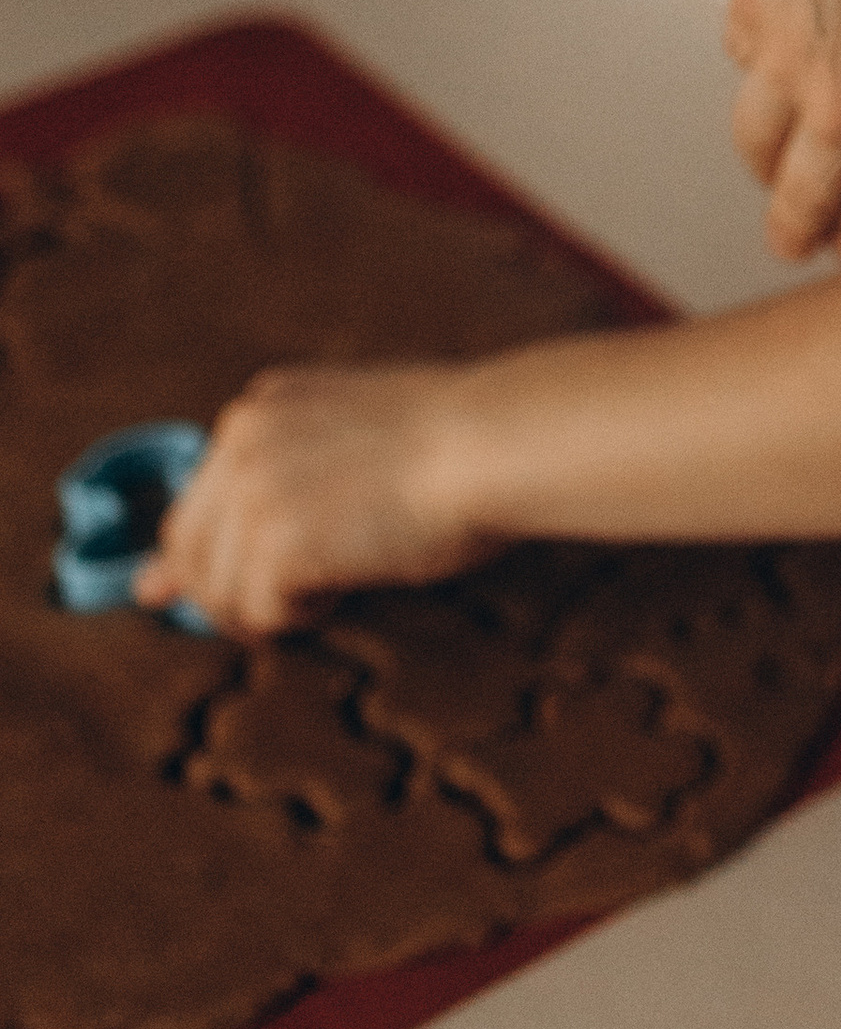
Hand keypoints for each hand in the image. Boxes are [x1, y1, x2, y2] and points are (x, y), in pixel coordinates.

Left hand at [131, 365, 500, 639]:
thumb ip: (274, 484)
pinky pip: (261, 613)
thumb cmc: (451, 446)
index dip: (216, 557)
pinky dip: (302, 616)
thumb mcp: (347, 440)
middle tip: (294, 604)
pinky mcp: (275, 544)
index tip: (242, 587)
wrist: (495, 443)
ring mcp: (252, 492)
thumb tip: (158, 578)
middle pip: (190, 555)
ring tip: (337, 584)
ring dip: (272, 607)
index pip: (197, 507)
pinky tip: (348, 586)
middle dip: (230, 593)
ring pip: (219, 594)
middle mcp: (238, 443)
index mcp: (257, 411)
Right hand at [725, 0, 840, 267]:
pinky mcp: (756, 3)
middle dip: (796, 231)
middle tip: (792, 239)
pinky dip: (759, 61)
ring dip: (768, 161)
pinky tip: (782, 52)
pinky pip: (742, 54)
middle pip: (793, 211)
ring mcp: (789, 65)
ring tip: (777, 163)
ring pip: (755, 143)